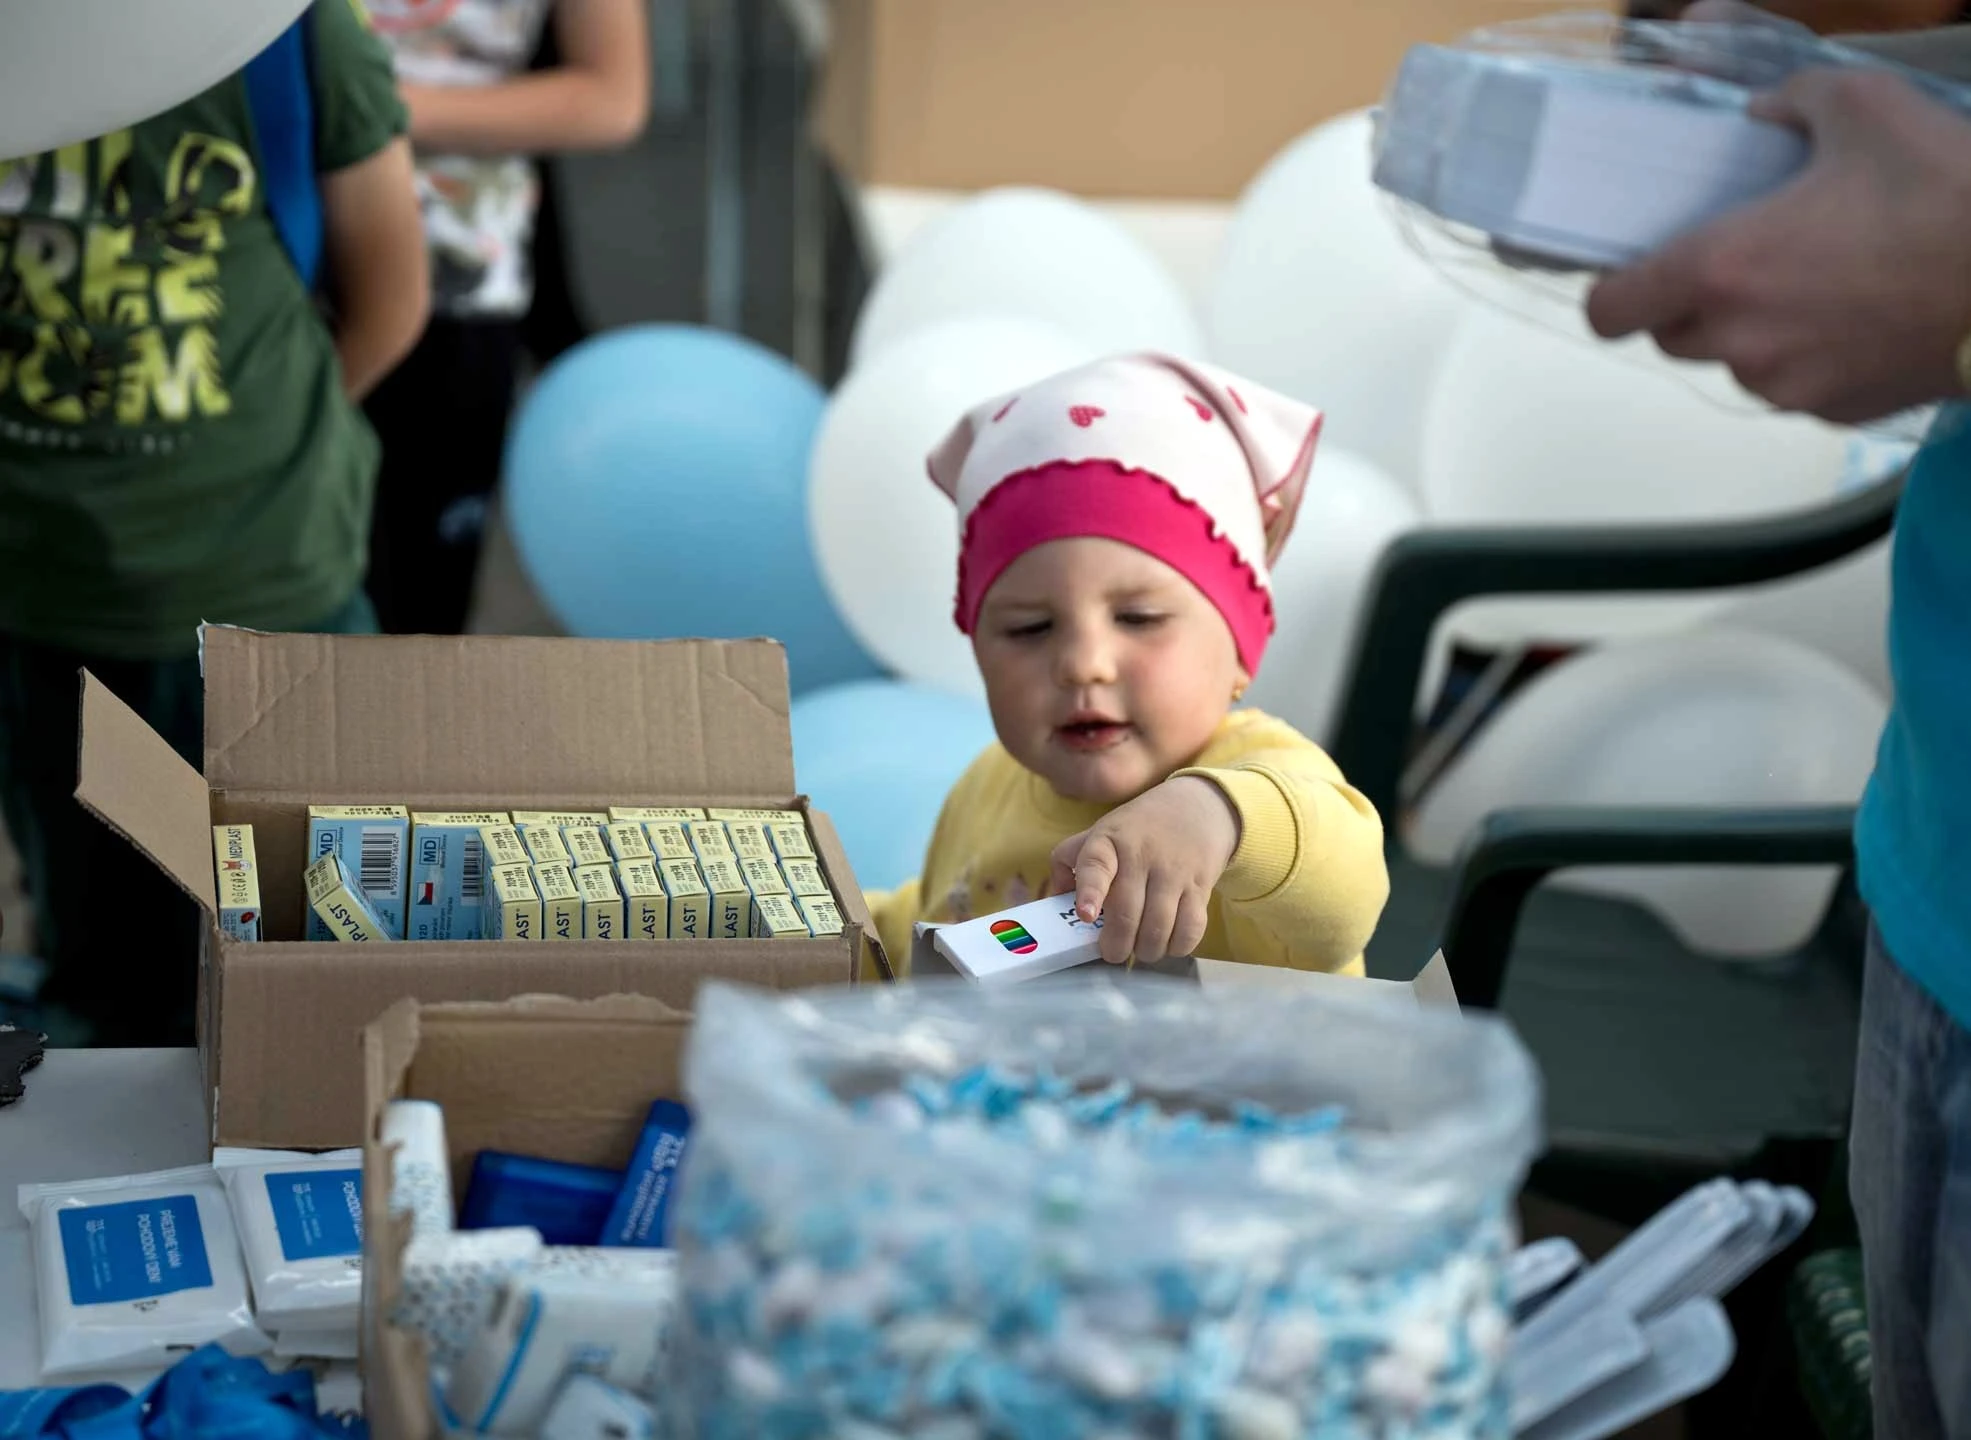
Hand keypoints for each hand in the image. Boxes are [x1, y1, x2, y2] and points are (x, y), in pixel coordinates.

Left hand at [1047, 776, 1239, 965]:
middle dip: (1116, 945)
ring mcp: (1173, 871)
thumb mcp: (1100, 833)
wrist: (1195, 807)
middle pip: (1127, 912)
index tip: (1086, 915)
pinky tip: (1168, 943)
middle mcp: (1141, 856)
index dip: (1090, 893)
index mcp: (1108, 842)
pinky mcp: (1200, 886)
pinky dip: (1178, 946)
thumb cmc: (1137, 829)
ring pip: (1159, 927)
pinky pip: (1191, 927)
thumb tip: (1053, 900)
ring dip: (1146, 950)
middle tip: (1112, 953)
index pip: (1096, 865)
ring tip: (1140, 949)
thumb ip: (1070, 862)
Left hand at [1585, 68, 1970, 422]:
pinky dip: (1807, 359)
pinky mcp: (1834, 413)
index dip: (1613, 289)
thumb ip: (1792, 101)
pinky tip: (1857, 316)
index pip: (1608, 311)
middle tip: (1741, 260)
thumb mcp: (1866, 106)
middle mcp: (1739, 342)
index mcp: (1719, 271)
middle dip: (1690, 303)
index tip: (1637, 269)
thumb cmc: (1946, 191)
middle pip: (1669, 337)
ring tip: (1814, 284)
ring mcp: (1787, 387)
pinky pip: (1793, 388)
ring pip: (1733, 365)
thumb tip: (1763, 112)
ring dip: (1750, 332)